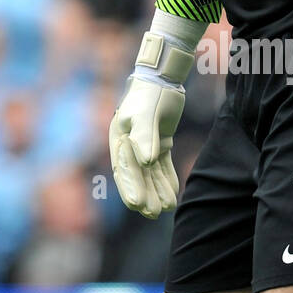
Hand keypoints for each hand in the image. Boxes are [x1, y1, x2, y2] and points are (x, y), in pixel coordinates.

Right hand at [109, 75, 184, 218]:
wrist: (162, 78)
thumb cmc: (150, 94)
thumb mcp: (146, 114)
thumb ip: (145, 137)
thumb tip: (146, 162)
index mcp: (119, 139)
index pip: (124, 169)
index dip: (131, 188)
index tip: (138, 205)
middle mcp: (129, 145)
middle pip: (137, 175)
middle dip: (145, 195)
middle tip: (153, 214)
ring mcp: (145, 145)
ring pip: (151, 173)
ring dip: (157, 190)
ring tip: (166, 209)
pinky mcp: (160, 142)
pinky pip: (162, 166)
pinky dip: (167, 179)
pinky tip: (172, 194)